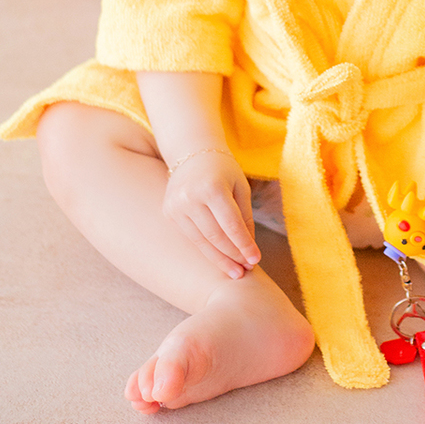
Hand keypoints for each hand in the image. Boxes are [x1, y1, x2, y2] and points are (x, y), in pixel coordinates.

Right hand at [162, 151, 259, 278]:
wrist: (192, 152)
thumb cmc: (223, 169)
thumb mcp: (240, 187)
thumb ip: (245, 216)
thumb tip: (249, 248)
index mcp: (212, 187)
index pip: (231, 225)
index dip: (244, 245)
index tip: (256, 260)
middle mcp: (190, 197)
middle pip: (215, 236)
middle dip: (233, 256)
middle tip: (246, 270)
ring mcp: (176, 206)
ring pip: (201, 241)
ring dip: (220, 259)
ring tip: (235, 271)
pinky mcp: (169, 212)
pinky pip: (191, 236)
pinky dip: (207, 249)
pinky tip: (220, 258)